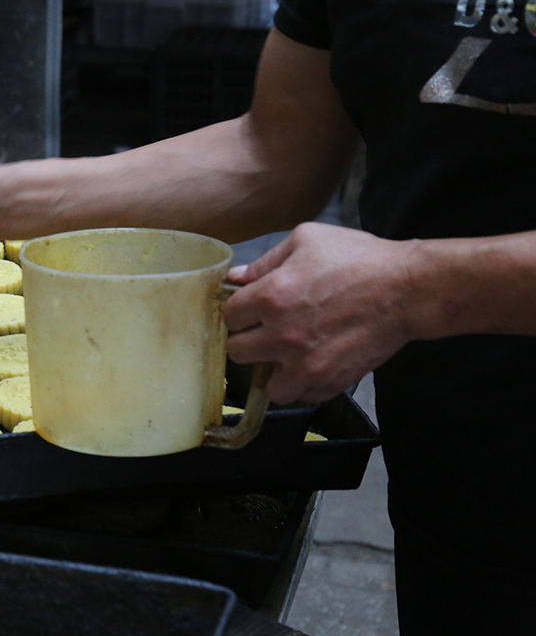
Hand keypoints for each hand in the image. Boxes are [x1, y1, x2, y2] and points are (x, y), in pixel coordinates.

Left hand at [224, 222, 418, 403]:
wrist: (407, 289)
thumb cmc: (359, 259)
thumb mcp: (307, 240)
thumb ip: (265, 261)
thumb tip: (236, 277)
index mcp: (270, 296)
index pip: (228, 316)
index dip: (239, 312)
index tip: (250, 311)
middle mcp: (282, 334)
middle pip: (237, 352)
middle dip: (249, 340)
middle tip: (266, 333)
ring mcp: (305, 363)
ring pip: (266, 385)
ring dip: (273, 372)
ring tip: (288, 356)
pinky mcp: (330, 381)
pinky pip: (301, 396)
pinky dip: (304, 385)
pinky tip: (312, 364)